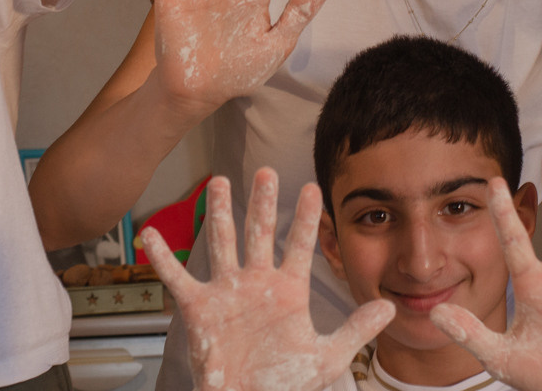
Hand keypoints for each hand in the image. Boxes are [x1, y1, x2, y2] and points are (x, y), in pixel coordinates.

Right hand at [142, 168, 393, 390]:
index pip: (300, 245)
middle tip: (264, 171)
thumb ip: (356, 330)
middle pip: (259, 233)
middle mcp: (257, 284)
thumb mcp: (326, 357)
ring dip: (219, 213)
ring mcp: (226, 293)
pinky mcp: (199, 309)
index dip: (306, 218)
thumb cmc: (285, 385)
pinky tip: (151, 233)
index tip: (313, 187)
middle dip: (262, 202)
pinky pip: (176, 278)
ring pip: (222, 243)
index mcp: (288, 292)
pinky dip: (162, 257)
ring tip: (218, 181)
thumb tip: (390, 308)